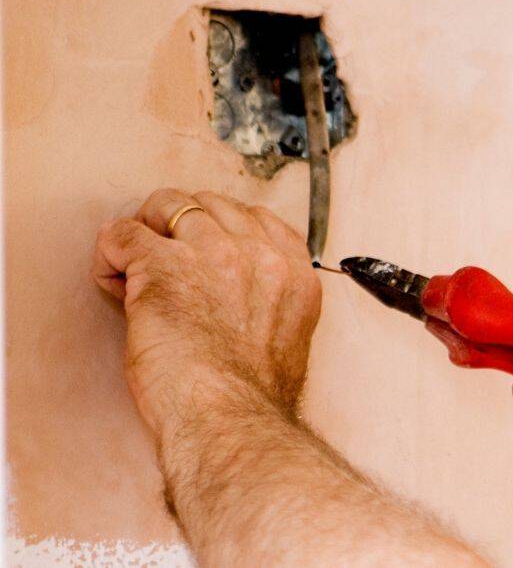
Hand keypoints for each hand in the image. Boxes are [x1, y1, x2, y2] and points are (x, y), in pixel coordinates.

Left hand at [92, 189, 320, 435]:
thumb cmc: (254, 399)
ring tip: (133, 269)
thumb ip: (268, 304)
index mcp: (293, 274)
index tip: (203, 252)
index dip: (222, 230)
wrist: (233, 419)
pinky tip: (113, 280)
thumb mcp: (286, 340)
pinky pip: (122, 233)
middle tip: (163, 260)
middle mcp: (259, 255)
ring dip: (146, 232)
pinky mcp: (164, 266)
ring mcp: (213, 254)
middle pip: (212, 203)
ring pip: (166, 204)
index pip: (258, 219)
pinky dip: (110, 252)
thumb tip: (232, 301)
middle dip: (183, 226)